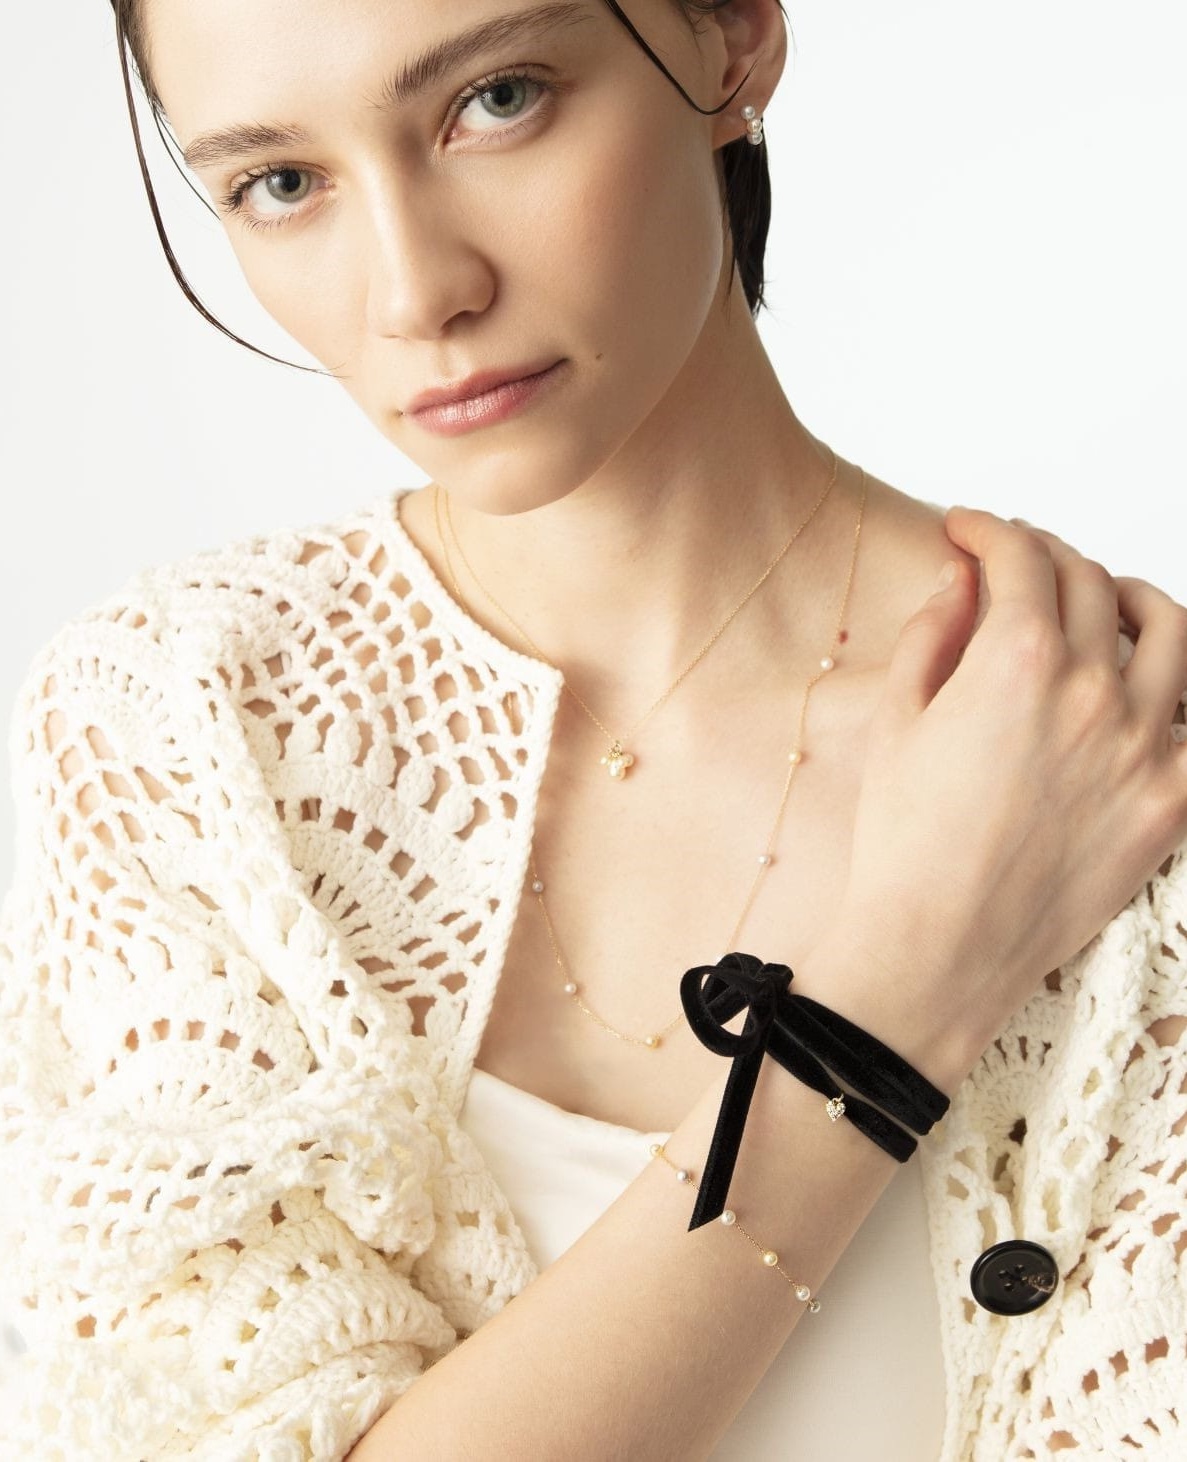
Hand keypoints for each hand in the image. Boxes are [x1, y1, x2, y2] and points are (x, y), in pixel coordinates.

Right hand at [809, 507, 1186, 1092]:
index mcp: (1015, 660)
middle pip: (1090, 581)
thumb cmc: (904, 844)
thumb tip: (960, 580)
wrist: (937, 948)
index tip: (969, 530)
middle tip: (1019, 564)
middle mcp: (1091, 690)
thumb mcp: (896, 721)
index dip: (990, 530)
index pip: (1021, 557)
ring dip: (1133, 598)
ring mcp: (1143, 746)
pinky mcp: (1171, 802)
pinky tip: (1154, 689)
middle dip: (1048, 557)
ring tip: (1110, 601)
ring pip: (1169, 631)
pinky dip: (1182, 690)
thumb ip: (932, 633)